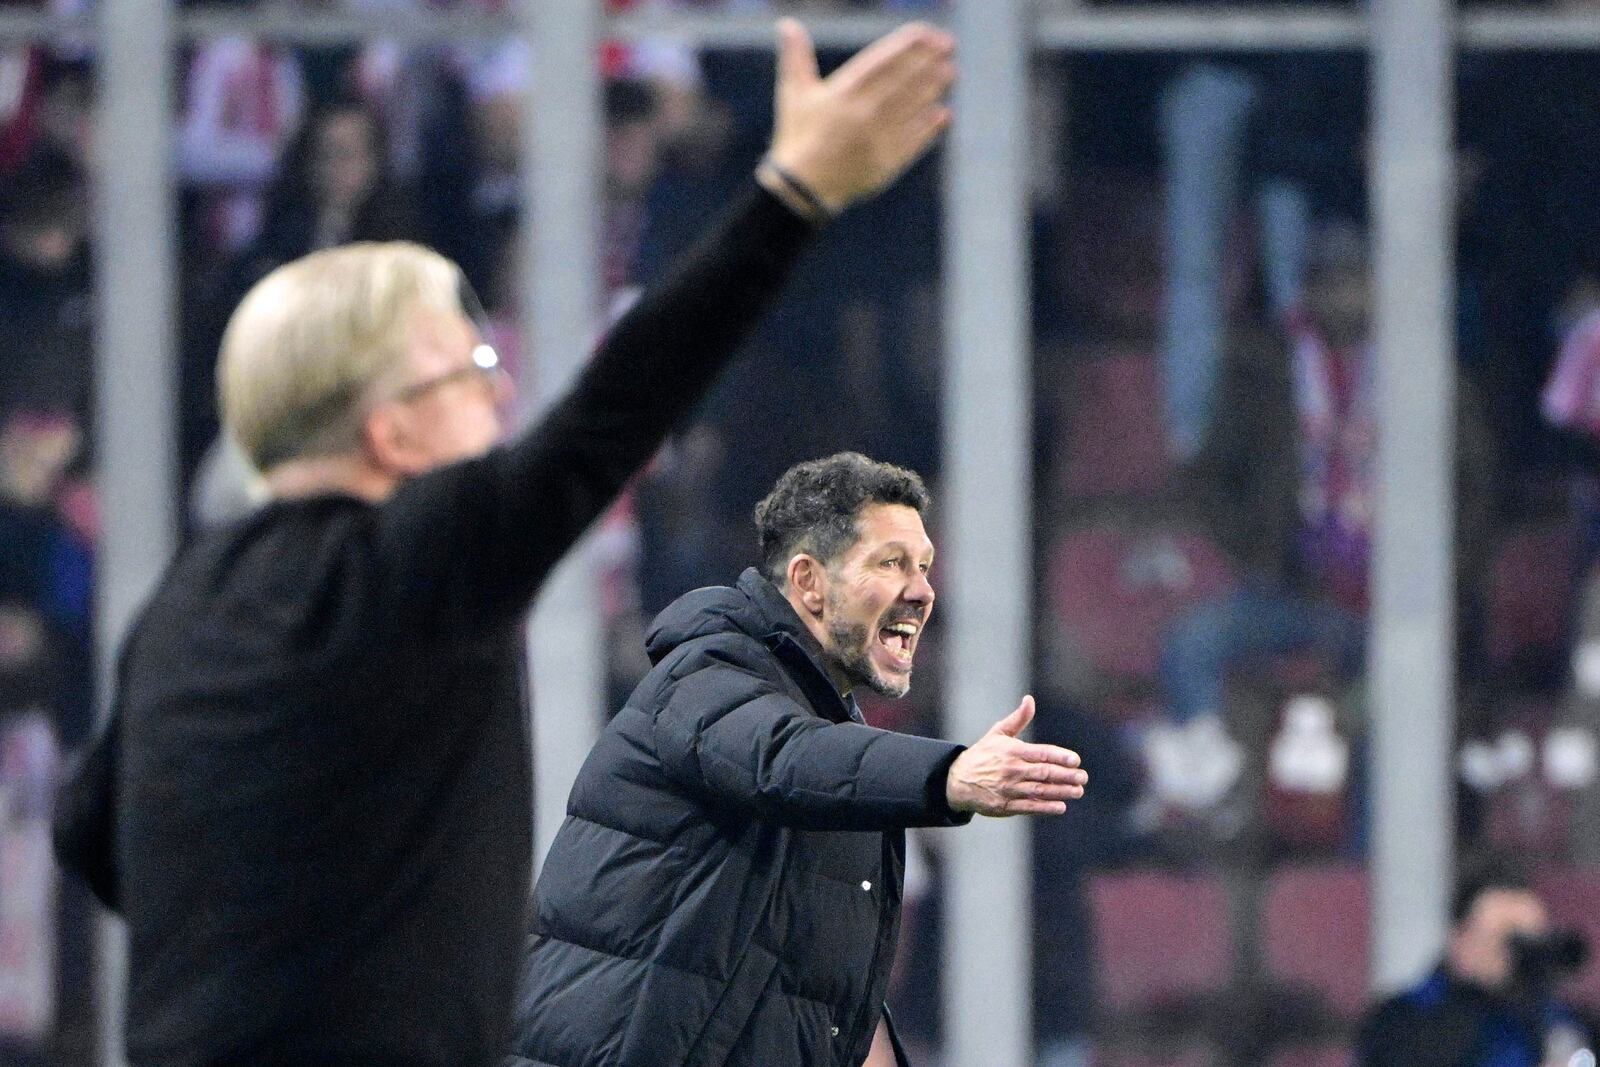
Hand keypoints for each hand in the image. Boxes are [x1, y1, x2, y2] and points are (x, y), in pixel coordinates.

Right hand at [764, 18, 954, 212]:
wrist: (801, 189)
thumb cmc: (797, 137)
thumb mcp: (793, 95)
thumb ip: (796, 57)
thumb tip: (786, 24)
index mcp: (842, 94)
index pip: (882, 63)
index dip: (906, 46)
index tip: (926, 33)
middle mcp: (863, 114)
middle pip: (903, 82)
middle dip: (927, 61)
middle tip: (948, 45)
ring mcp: (877, 139)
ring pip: (912, 108)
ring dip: (933, 89)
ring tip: (950, 72)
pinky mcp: (887, 164)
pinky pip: (914, 141)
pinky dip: (930, 128)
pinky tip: (943, 113)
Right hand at [946, 696, 1086, 816]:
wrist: (957, 780)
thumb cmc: (982, 754)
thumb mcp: (997, 733)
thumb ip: (1018, 719)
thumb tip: (1030, 699)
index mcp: (1011, 751)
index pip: (1041, 753)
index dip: (1060, 757)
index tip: (1075, 760)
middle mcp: (1011, 770)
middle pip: (1044, 773)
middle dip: (1066, 776)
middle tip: (1083, 777)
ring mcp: (1008, 789)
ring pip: (1039, 791)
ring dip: (1061, 792)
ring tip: (1077, 791)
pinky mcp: (1004, 805)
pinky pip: (1029, 807)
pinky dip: (1046, 807)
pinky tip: (1061, 806)